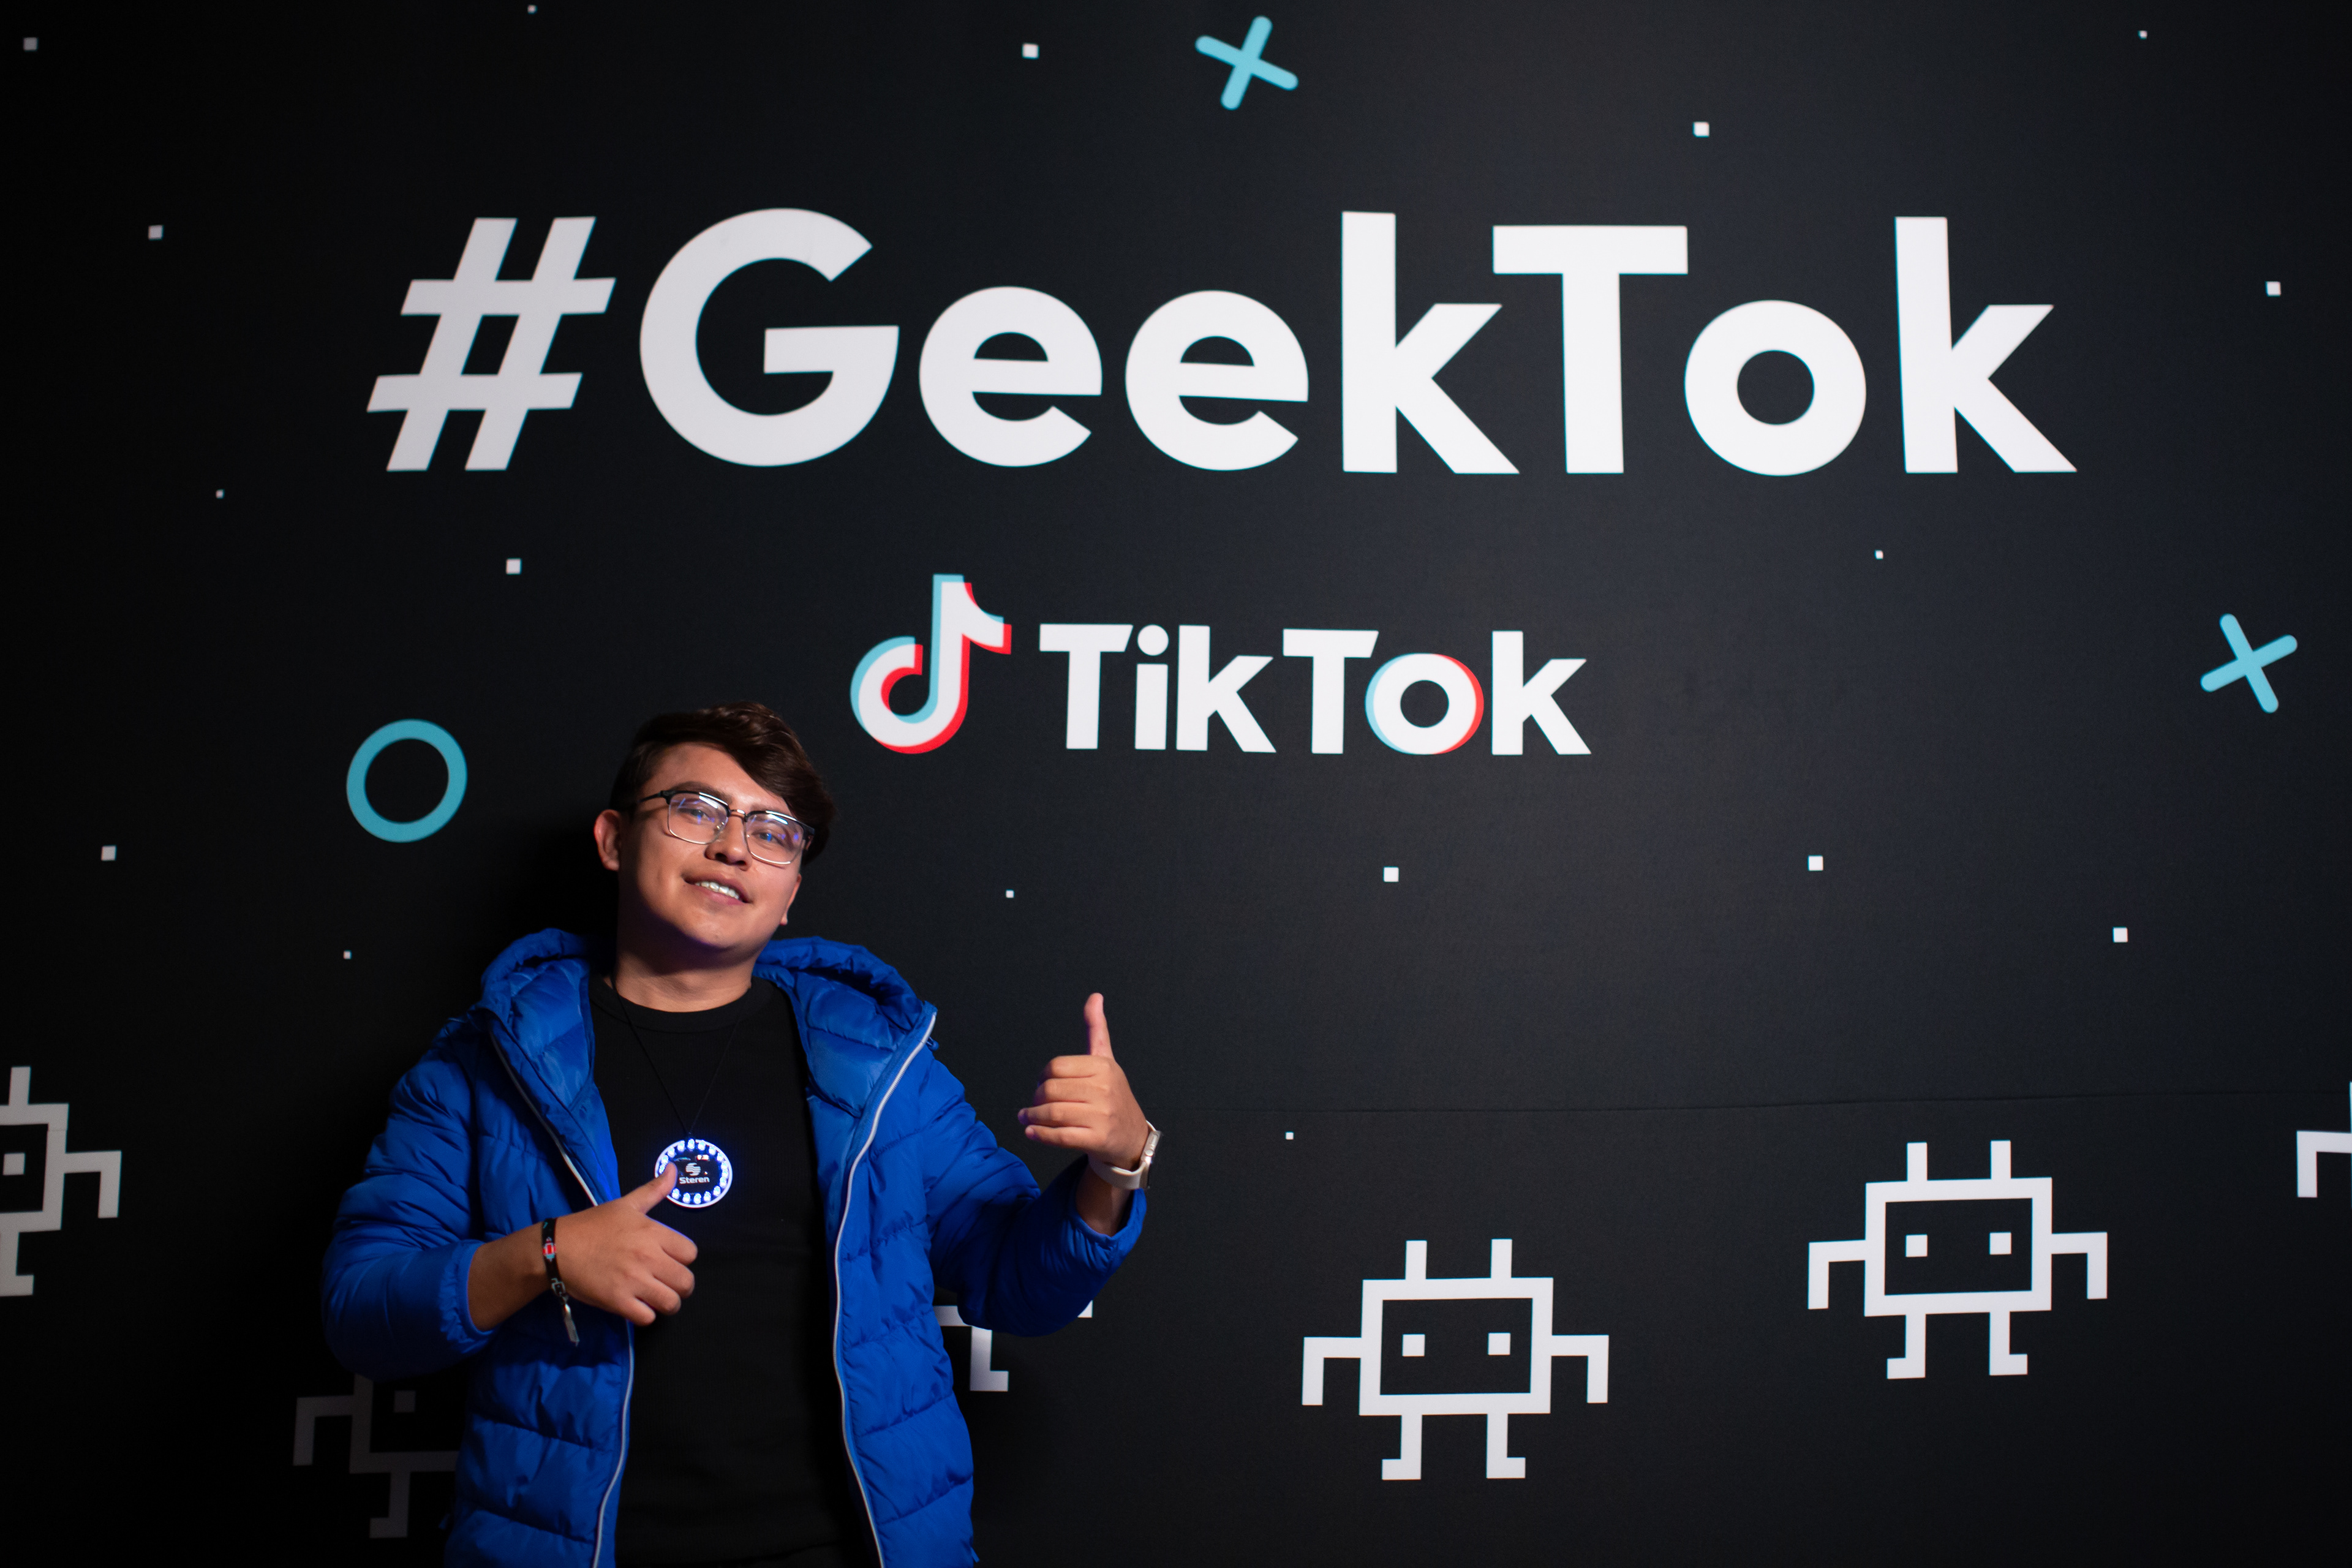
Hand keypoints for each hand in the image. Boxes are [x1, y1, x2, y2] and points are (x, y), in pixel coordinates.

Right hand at [551, 1164, 699, 1325]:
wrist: (557, 1248)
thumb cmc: (593, 1225)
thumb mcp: (625, 1204)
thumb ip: (654, 1190)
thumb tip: (673, 1169)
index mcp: (653, 1232)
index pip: (691, 1253)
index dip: (683, 1258)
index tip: (670, 1259)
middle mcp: (648, 1257)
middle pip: (686, 1282)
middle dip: (680, 1285)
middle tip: (667, 1283)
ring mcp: (633, 1281)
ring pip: (671, 1303)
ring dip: (667, 1303)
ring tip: (656, 1297)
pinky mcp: (618, 1301)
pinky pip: (647, 1317)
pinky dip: (645, 1315)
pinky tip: (637, 1306)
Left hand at [1017, 993, 1147, 1167]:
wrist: (1133, 1137)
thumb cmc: (1113, 1096)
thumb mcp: (1107, 1061)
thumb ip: (1096, 1030)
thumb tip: (1095, 997)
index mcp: (1103, 1067)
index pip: (1056, 1067)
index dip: (1042, 1076)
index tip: (1041, 1084)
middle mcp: (1105, 1089)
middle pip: (1051, 1090)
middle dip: (1035, 1099)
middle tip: (1032, 1105)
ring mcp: (1102, 1115)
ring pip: (1053, 1113)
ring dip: (1032, 1117)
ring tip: (1026, 1118)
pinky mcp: (1098, 1139)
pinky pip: (1061, 1136)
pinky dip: (1041, 1135)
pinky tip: (1032, 1132)